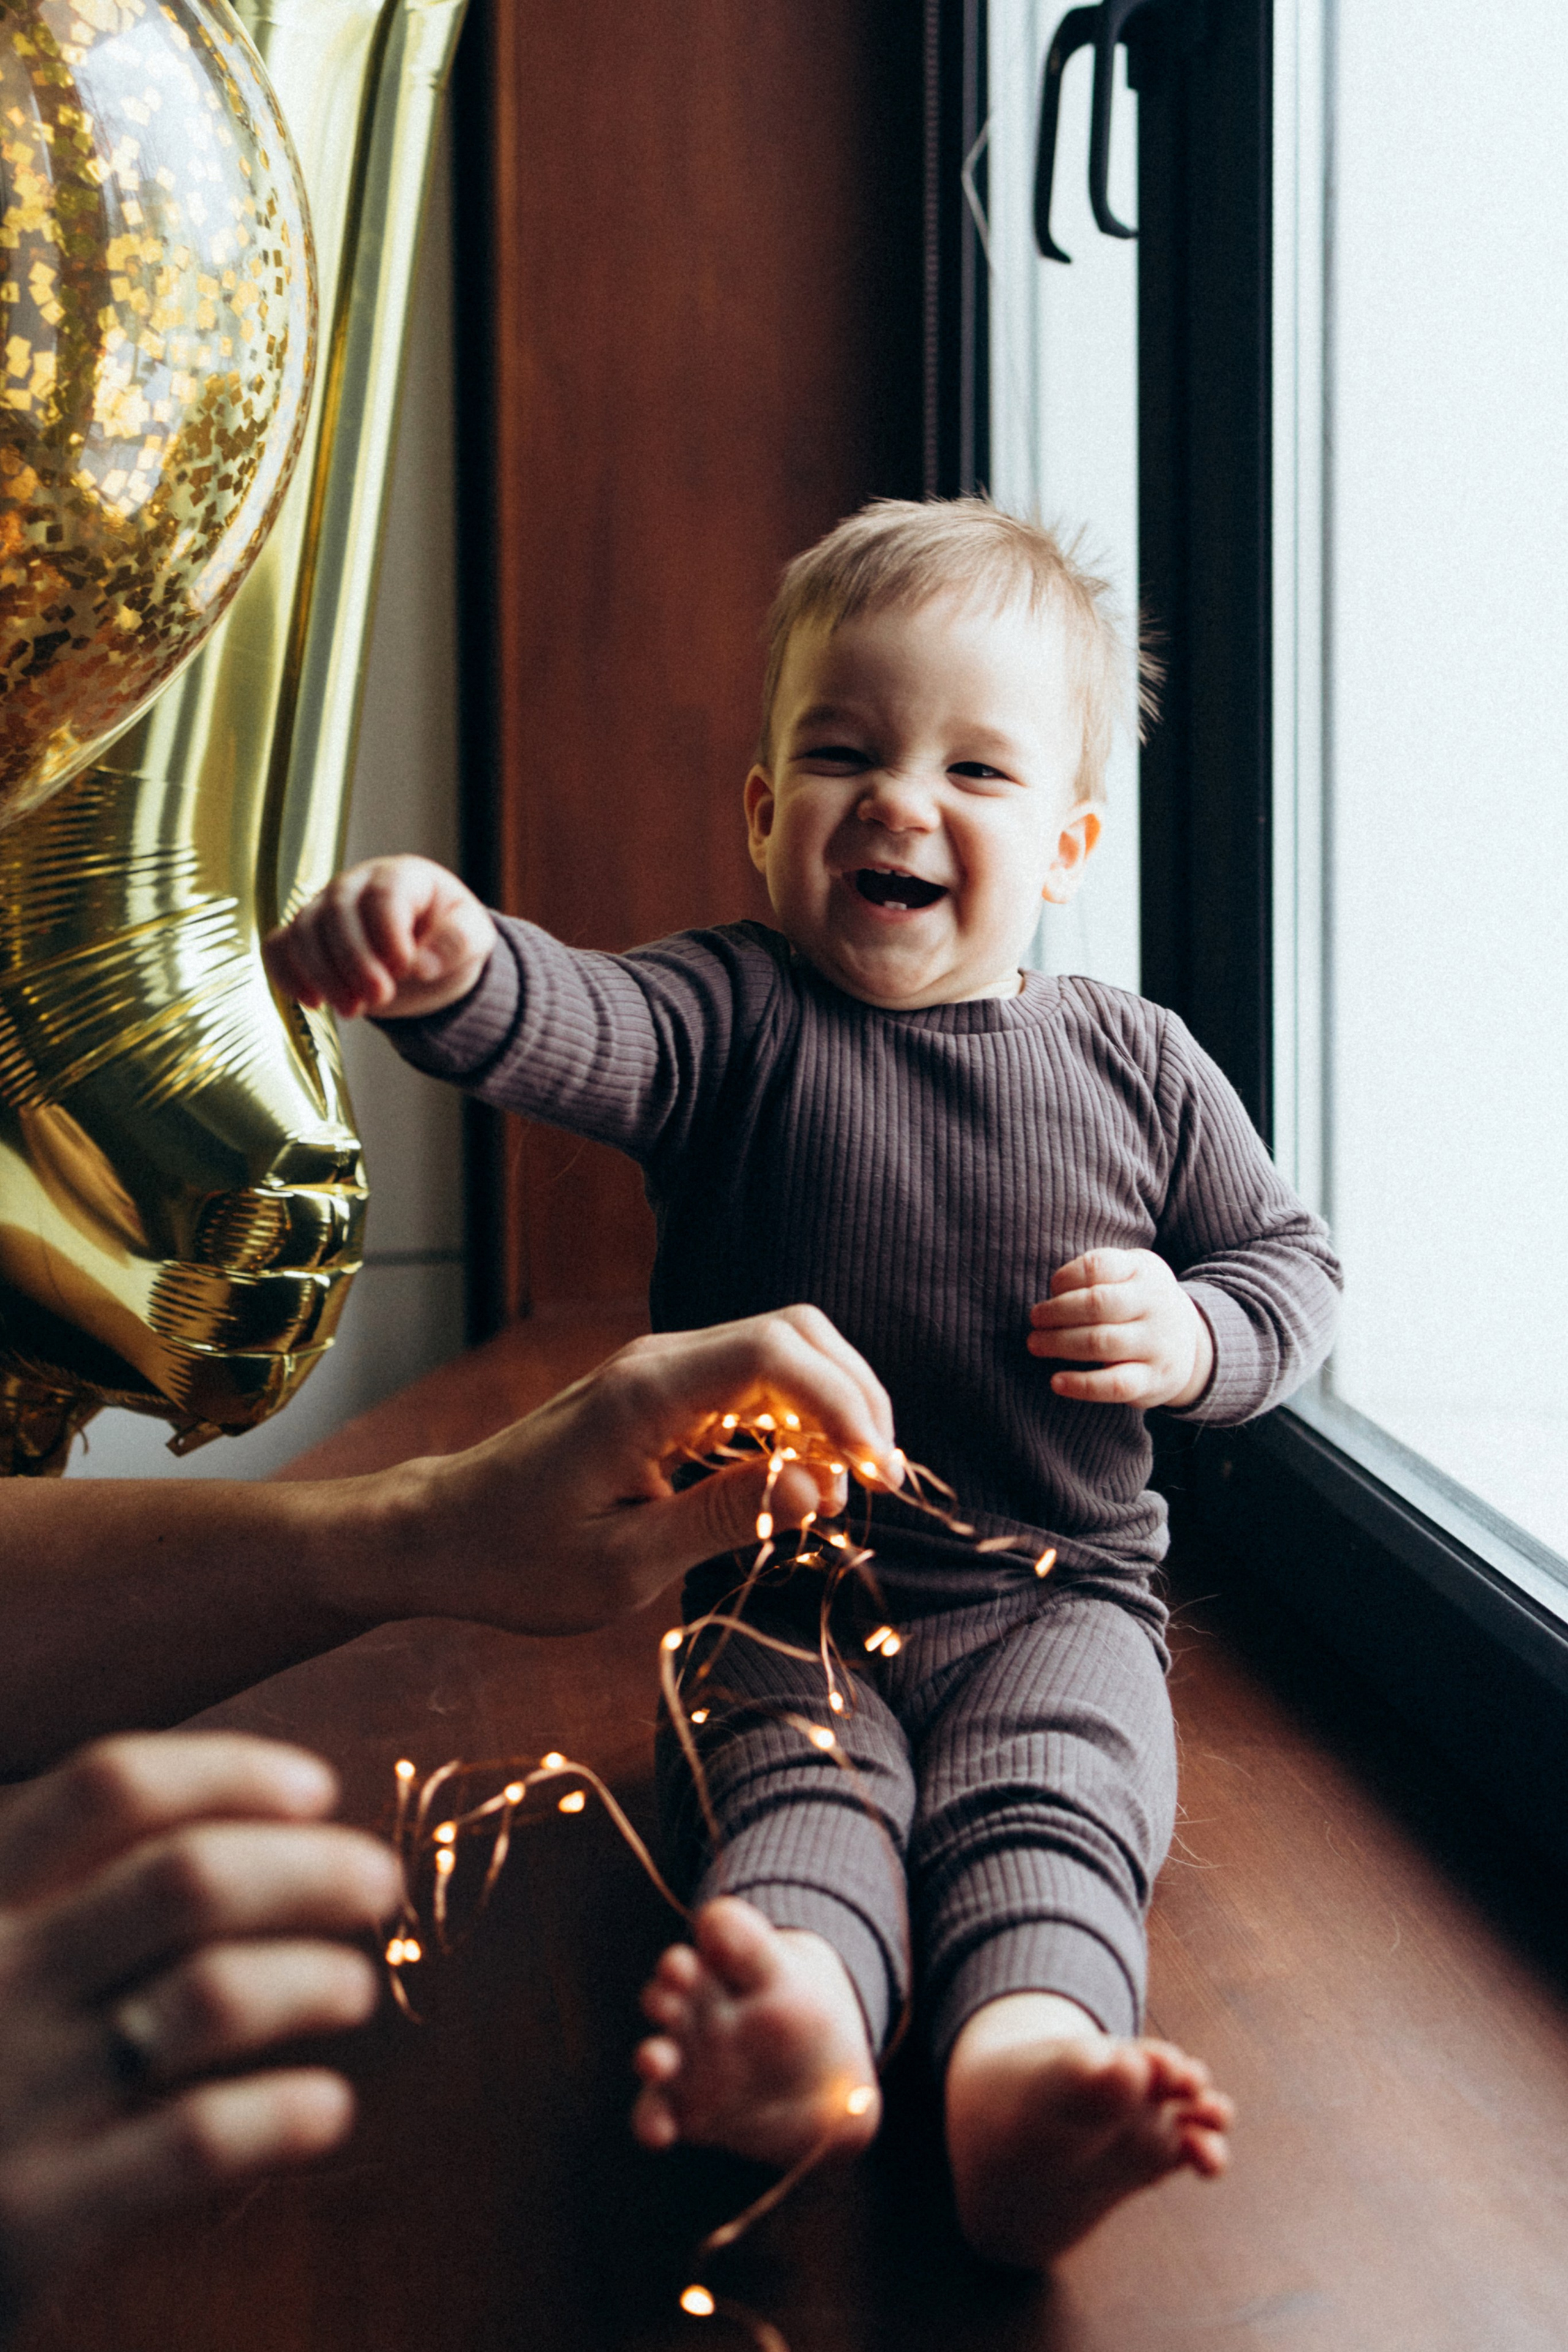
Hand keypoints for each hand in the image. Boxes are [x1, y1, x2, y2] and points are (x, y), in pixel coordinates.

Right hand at [0, 1735, 399, 2303]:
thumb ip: (52, 1882)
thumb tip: (231, 1822)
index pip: (112, 1787)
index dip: (229, 1772)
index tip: (315, 1787)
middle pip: (186, 1880)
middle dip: (308, 1868)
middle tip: (375, 1880)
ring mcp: (11, 2097)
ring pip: (210, 1999)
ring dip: (310, 1980)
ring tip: (353, 1986)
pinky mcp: (34, 2215)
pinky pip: (194, 2142)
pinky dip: (283, 2115)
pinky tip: (327, 2107)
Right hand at [263, 855, 496, 1020]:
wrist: (427, 953)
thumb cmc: (449, 936)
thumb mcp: (474, 936)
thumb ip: (458, 942)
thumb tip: (423, 965)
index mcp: (401, 876)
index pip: (384, 896)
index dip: (388, 933)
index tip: (404, 968)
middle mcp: (356, 886)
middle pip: (338, 913)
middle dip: (355, 960)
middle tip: (380, 997)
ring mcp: (325, 909)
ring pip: (305, 931)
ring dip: (324, 975)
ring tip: (354, 1010)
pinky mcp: (305, 938)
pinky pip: (278, 947)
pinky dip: (286, 974)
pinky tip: (313, 1002)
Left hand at [365, 1306, 904, 1632]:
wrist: (439, 1535)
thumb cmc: (515, 1559)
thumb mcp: (621, 1565)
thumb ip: (723, 1518)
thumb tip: (820, 1487)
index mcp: (645, 1393)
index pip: (774, 1351)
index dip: (842, 1400)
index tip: (875, 1474)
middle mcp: (658, 1363)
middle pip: (795, 1333)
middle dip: (854, 1398)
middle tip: (879, 1484)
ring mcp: (663, 1372)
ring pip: (783, 1351)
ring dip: (831, 1409)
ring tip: (845, 1492)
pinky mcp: (666, 1395)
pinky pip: (754, 1383)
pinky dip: (798, 1422)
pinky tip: (802, 1482)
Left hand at [1027, 1249, 1213, 1409]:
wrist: (1190, 1343)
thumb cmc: (1140, 1303)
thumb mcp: (1130, 1273)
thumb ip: (1097, 1273)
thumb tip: (1055, 1293)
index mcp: (1144, 1271)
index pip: (1098, 1266)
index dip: (1066, 1277)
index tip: (1053, 1288)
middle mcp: (1155, 1305)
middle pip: (1096, 1304)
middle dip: (1056, 1312)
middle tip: (1035, 1319)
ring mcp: (1156, 1344)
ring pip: (1100, 1342)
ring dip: (1059, 1343)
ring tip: (1036, 1344)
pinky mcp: (1153, 1380)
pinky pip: (1114, 1384)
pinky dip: (1081, 1384)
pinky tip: (1056, 1382)